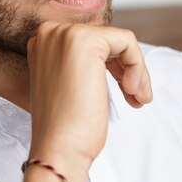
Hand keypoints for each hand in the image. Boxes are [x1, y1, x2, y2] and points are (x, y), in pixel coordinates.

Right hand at [22, 21, 152, 181]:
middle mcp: (50, 32)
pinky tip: (130, 92)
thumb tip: (113, 56)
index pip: (92, 42)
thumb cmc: (65, 126)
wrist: (58, 148)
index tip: (124, 90)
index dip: (113, 66)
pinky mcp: (86, 41)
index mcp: (43, 42)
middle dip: (127, 68)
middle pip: (107, 40)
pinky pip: (127, 42)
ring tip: (137, 98)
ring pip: (120, 41)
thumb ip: (80, 64)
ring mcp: (66, 34)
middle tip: (136, 96)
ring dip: (135, 70)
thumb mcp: (69, 84)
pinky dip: (137, 66)